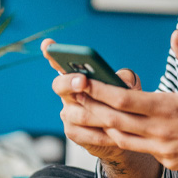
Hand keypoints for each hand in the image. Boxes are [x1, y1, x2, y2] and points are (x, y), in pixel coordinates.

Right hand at [41, 38, 140, 164]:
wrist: (126, 132)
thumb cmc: (124, 104)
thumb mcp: (129, 87)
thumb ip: (125, 79)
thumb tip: (120, 79)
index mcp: (78, 78)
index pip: (60, 63)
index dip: (51, 53)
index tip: (48, 44)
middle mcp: (68, 94)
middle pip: (59, 85)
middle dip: (70, 82)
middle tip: (82, 81)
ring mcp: (68, 113)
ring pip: (74, 112)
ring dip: (94, 112)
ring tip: (110, 113)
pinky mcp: (73, 132)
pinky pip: (83, 133)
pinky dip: (100, 133)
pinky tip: (113, 133)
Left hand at [82, 31, 177, 174]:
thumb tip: (176, 35)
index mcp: (169, 108)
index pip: (124, 100)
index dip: (99, 90)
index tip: (80, 81)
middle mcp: (162, 132)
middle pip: (114, 121)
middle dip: (89, 109)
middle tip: (68, 99)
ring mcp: (164, 150)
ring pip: (122, 139)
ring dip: (100, 127)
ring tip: (82, 114)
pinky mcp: (170, 162)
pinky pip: (141, 150)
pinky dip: (124, 139)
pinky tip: (115, 130)